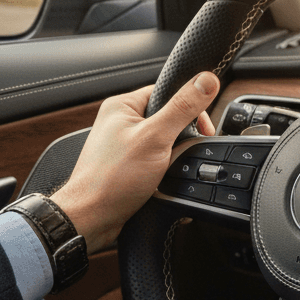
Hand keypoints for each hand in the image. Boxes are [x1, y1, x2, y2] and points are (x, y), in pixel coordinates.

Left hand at [51, 73, 220, 252]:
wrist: (92, 219)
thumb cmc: (111, 179)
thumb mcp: (155, 137)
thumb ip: (183, 107)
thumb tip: (207, 80)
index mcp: (123, 106)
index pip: (168, 91)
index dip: (190, 107)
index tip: (202, 127)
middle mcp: (122, 122)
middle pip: (170, 118)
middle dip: (183, 137)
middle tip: (183, 152)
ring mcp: (126, 145)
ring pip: (167, 141)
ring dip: (176, 156)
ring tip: (168, 169)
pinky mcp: (131, 165)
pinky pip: (160, 159)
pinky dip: (167, 169)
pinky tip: (165, 178)